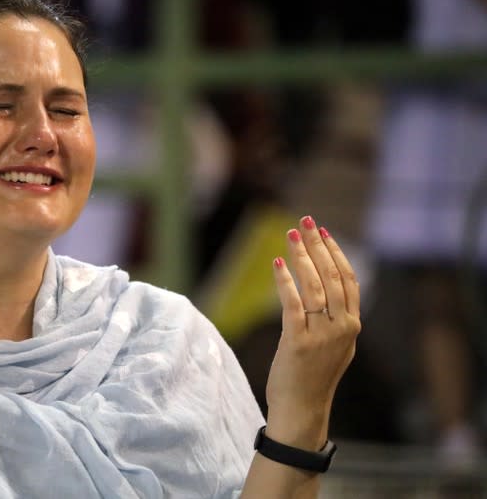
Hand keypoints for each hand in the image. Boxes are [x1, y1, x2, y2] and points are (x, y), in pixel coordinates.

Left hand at [265, 216, 360, 448]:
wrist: (302, 409)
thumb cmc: (313, 377)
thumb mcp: (336, 346)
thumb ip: (337, 321)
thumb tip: (329, 292)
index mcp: (352, 326)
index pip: (349, 280)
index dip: (336, 253)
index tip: (324, 232)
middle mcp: (342, 328)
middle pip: (333, 276)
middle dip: (318, 245)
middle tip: (306, 221)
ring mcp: (322, 335)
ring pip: (314, 286)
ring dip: (302, 256)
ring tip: (292, 234)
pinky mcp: (299, 342)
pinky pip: (293, 304)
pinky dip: (285, 281)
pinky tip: (278, 263)